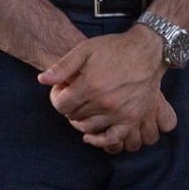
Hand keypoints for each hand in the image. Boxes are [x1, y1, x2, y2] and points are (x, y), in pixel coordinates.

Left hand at [38, 27, 170, 149]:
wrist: (146, 51)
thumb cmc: (114, 48)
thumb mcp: (85, 49)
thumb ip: (62, 66)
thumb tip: (42, 80)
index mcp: (90, 85)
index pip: (61, 105)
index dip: (57, 97)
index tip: (62, 89)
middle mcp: (104, 102)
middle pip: (73, 116)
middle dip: (68, 106)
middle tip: (73, 95)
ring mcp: (119, 113)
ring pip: (88, 128)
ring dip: (80, 120)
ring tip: (82, 107)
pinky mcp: (131, 118)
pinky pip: (112, 139)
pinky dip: (99, 141)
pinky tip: (90, 135)